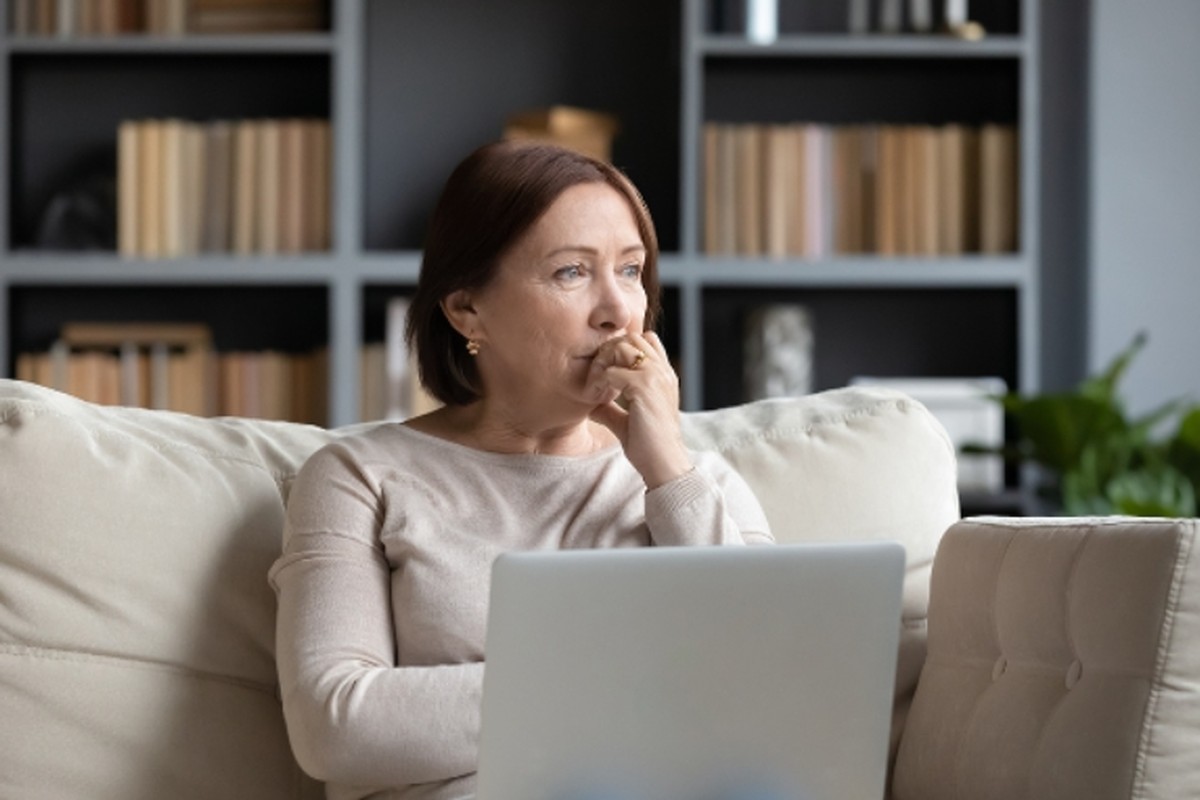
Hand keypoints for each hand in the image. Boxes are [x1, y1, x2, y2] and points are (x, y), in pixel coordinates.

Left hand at [587, 331, 692, 489]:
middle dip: (609, 352)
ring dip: (603, 362)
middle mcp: (663, 371)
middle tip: (597, 377)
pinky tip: (596, 398)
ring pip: (622, 347)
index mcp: (663, 377)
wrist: (663, 464)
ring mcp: (656, 376)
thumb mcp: (627, 422)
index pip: (645, 341)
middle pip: (631, 337)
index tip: (606, 374)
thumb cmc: (649, 447)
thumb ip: (611, 409)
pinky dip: (599, 382)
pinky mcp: (645, 387)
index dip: (621, 350)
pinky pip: (613, 372)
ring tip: (596, 385)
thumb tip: (592, 404)